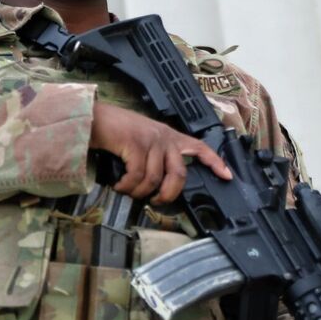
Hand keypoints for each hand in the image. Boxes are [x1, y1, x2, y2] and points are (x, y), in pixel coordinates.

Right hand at [89, 102, 231, 202]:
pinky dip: (126, 185)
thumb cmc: (114, 131)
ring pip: (154, 179)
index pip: (199, 147)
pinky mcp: (136, 144)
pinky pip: (137, 176)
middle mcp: (164, 137)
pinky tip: (118, 185)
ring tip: (126, 190)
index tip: (227, 176)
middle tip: (155, 201)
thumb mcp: (141, 140)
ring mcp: (151, 140)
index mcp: (169, 136)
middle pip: (178, 174)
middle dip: (168, 194)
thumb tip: (157, 184)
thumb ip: (154, 156)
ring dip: (138, 191)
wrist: (93, 118)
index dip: (215, 162)